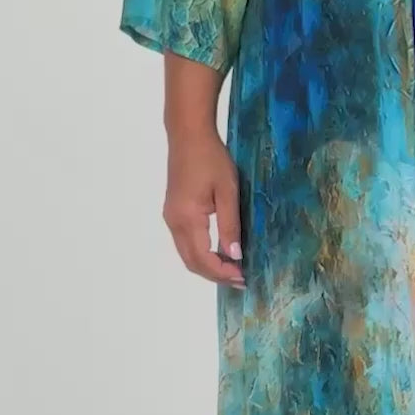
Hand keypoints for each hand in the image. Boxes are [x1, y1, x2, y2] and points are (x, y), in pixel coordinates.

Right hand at [163, 129, 245, 286]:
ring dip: (207, 265)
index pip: (203, 259)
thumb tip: (235, 256)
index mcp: (187, 219)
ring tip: (232, 268)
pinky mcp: (173, 212)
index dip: (222, 273)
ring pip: (187, 254)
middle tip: (240, 278)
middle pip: (191, 262)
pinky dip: (200, 253)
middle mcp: (174, 223)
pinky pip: (185, 243)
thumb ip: (230, 224)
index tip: (243, 277)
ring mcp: (170, 218)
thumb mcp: (227, 190)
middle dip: (215, 275)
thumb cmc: (211, 159)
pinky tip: (218, 251)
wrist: (188, 135)